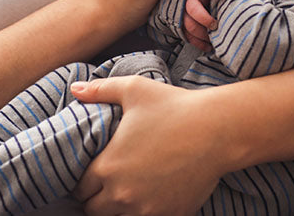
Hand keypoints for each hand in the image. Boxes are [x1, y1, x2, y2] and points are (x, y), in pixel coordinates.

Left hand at [70, 76, 222, 214]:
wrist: (217, 130)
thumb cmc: (174, 107)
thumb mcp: (134, 90)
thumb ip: (100, 90)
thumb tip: (75, 89)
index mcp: (107, 168)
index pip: (80, 188)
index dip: (84, 180)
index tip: (94, 171)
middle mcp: (122, 195)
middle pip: (94, 210)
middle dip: (97, 198)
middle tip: (108, 183)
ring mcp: (147, 210)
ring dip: (119, 208)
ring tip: (129, 189)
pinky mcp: (170, 215)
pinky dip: (145, 212)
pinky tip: (152, 195)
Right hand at [183, 0, 227, 50]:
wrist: (185, 3)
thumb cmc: (206, 1)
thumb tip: (239, 6)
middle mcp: (188, 1)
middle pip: (193, 10)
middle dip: (206, 19)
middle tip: (216, 25)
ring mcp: (182, 14)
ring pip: (190, 25)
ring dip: (203, 34)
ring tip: (214, 38)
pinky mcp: (180, 26)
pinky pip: (188, 36)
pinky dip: (199, 44)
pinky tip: (209, 46)